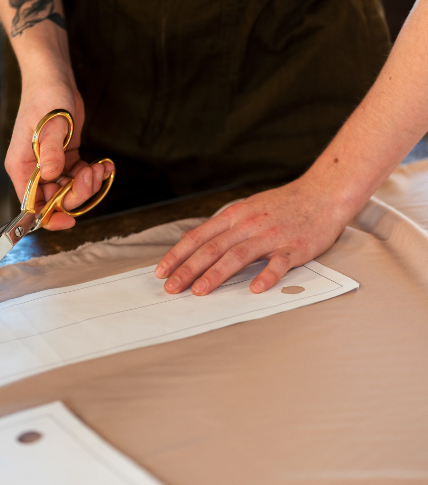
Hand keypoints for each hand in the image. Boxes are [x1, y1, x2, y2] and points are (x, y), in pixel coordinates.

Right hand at [4, 73, 113, 229]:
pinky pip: (79, 177)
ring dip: (89, 184)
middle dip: (77, 194)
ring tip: (100, 166)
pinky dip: (93, 174)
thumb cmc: (47, 96)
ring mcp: (50, 165)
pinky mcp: (65, 158)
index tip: (70, 219)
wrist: (54, 78)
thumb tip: (52, 175)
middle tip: (92, 175)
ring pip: (69, 190)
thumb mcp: (52, 124)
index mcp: (22, 166)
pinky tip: (104, 164)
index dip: (49, 217)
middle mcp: (34, 170)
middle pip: (55, 200)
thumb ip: (51, 151)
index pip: (31, 205)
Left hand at [155, 178, 351, 294]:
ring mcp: (271, 236)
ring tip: (199, 291)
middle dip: (188, 269)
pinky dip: (267, 276)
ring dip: (216, 274)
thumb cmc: (283, 204)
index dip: (178, 255)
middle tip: (172, 288)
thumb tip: (194, 241)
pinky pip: (279, 263)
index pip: (199, 237)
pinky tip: (255, 289)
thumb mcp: (246, 208)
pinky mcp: (294, 247)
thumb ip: (223, 227)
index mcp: (234, 215)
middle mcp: (248, 224)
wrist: (323, 193)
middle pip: (213, 248)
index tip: (161, 272)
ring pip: (238, 256)